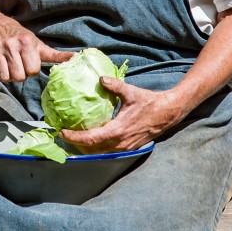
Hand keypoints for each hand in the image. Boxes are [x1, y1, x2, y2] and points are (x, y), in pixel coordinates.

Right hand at [0, 19, 72, 81]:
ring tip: (10, 65)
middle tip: (19, 65)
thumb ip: (56, 55)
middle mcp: (10, 45)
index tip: (29, 62)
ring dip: (9, 75)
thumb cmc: (21, 38)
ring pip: (6, 78)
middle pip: (19, 77)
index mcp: (26, 42)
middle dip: (21, 74)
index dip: (32, 69)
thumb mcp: (39, 45)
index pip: (33, 70)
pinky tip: (0, 65)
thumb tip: (77, 58)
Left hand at [58, 77, 184, 153]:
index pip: (91, 138)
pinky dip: (97, 146)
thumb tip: (100, 79)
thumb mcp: (131, 92)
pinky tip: (91, 138)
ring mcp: (125, 147)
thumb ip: (114, 85)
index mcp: (118, 130)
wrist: (168, 113)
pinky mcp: (129, 147)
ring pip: (100, 151)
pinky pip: (108, 150)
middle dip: (76, 144)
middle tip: (63, 134)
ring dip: (86, 147)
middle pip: (92, 149)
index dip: (74, 137)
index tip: (62, 132)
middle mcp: (120, 143)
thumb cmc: (150, 102)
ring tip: (73, 137)